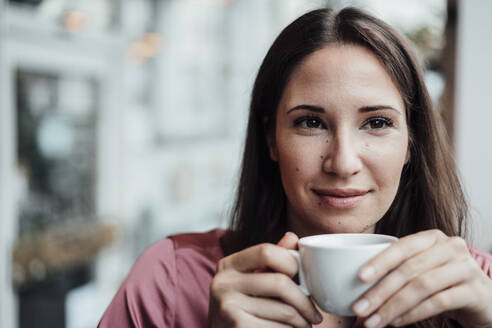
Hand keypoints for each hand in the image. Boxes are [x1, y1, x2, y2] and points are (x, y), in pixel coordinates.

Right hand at [208, 232, 321, 327]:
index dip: (291, 262)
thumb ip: (269, 260)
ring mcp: (227, 306)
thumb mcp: (249, 280)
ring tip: (305, 324)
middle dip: (305, 301)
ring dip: (303, 321)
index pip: (266, 251)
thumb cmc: (240, 308)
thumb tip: (292, 238)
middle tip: (314, 313)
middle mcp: (223, 283)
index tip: (302, 277)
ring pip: (284, 311)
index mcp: (228, 265)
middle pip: (280, 282)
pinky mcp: (236, 327)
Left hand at [351, 229, 491, 327]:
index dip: (380, 261)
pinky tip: (396, 322)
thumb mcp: (421, 269)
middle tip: (360, 308)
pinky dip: (414, 313)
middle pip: (409, 269)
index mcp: (432, 238)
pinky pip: (438, 302)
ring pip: (422, 286)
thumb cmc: (442, 282)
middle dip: (380, 291)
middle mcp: (450, 247)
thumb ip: (396, 270)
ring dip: (393, 306)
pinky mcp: (476, 290)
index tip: (359, 277)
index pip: (402, 246)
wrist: (483, 299)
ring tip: (374, 321)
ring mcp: (466, 268)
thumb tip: (354, 287)